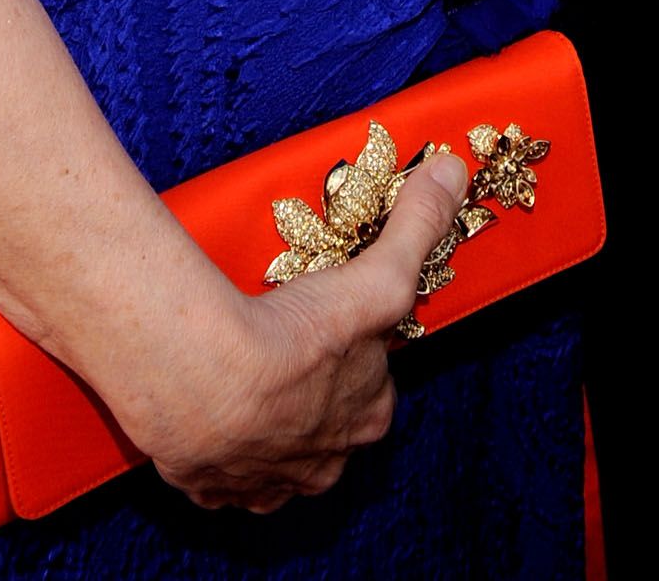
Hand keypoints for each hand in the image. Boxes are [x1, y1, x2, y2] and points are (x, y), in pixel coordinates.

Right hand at [122, 153, 470, 514]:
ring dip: (262, 422)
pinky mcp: (208, 485)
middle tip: (282, 339)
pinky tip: (204, 408)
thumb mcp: (378, 276)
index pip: (373, 381)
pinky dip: (213, 445)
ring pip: (273, 451)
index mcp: (366, 420)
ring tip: (240, 371)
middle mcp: (322, 463)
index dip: (357, 347)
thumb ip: (417, 226)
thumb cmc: (296, 337)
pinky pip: (218, 472)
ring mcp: (264, 480)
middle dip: (311, 390)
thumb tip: (454, 174)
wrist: (205, 383)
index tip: (332, 317)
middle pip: (326, 420)